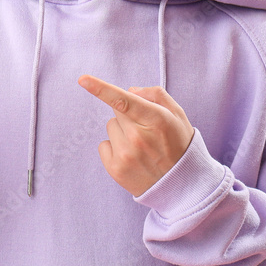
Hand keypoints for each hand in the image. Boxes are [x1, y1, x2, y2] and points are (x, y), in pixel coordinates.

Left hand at [78, 75, 194, 197]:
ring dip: (122, 132)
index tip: (83, 80)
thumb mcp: (177, 115)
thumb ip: (155, 95)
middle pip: (117, 110)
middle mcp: (138, 137)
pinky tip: (132, 157)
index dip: (100, 88)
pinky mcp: (115, 169)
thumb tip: (130, 90)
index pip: (123, 101)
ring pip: (110, 126)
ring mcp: (125, 155)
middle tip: (146, 130)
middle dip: (128, 115)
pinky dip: (114, 148)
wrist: (183, 186)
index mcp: (156, 120)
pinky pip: (103, 144)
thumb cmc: (179, 145)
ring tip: (141, 146)